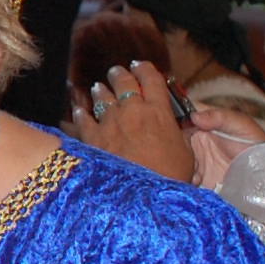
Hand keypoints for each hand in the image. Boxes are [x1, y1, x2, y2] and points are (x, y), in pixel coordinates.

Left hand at [63, 62, 197, 182]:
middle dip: (120, 74)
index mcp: (159, 112)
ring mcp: (110, 123)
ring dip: (101, 91)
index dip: (146, 69)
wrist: (142, 198)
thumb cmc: (169, 179)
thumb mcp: (186, 156)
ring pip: (102, 97)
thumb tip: (181, 134)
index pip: (152, 80)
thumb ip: (180, 138)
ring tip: (99, 88)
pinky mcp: (93, 138)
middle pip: (124, 82)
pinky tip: (78, 110)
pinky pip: (83, 119)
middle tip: (117, 71)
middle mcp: (133, 111)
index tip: (141, 65)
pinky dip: (81, 113)